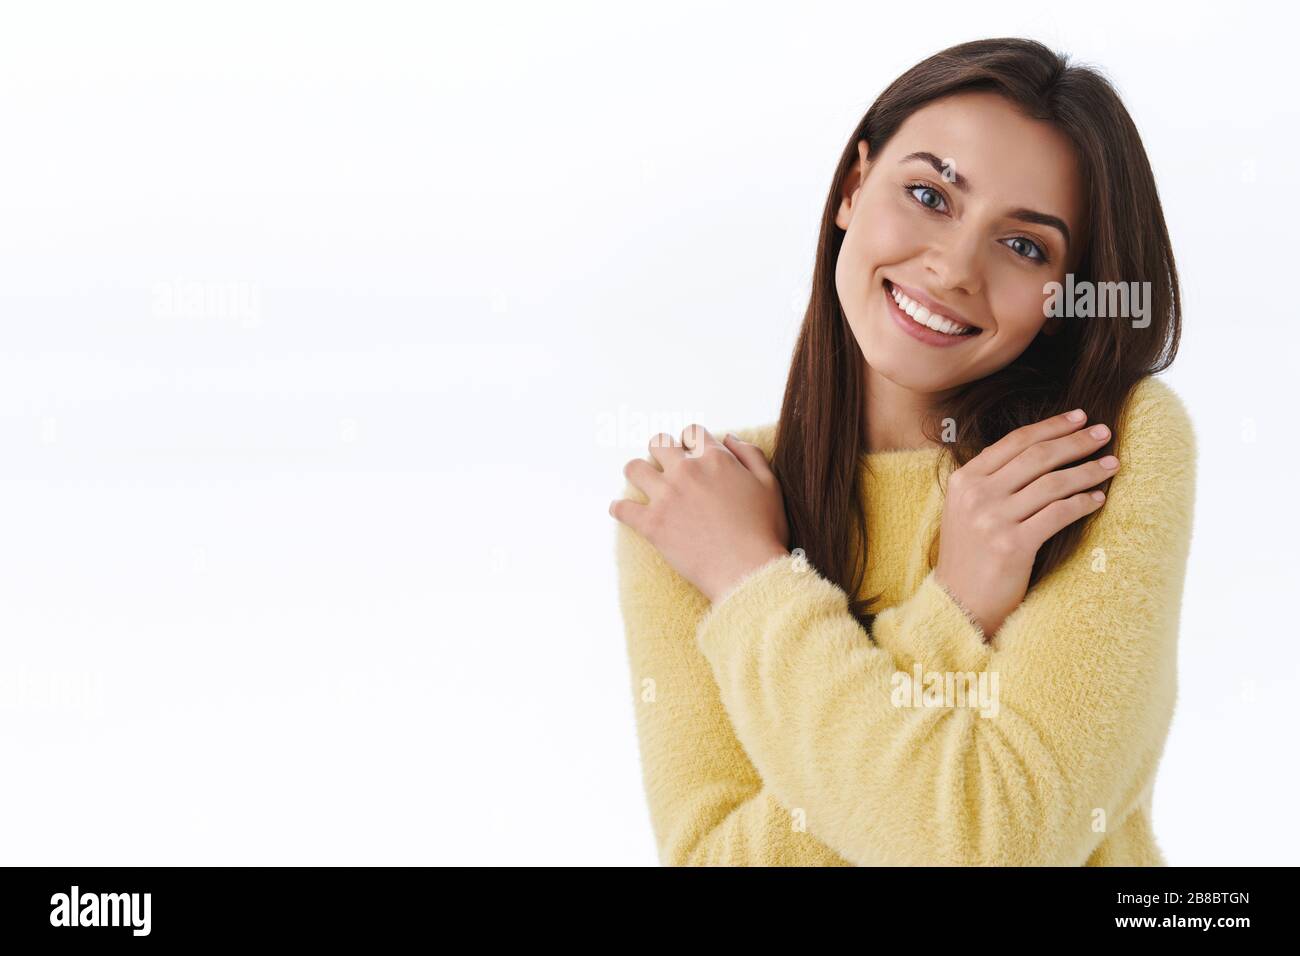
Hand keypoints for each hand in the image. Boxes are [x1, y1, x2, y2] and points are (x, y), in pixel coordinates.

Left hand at [610, 425, 789, 603]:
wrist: (747, 571)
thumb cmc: (764, 530)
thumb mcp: (770, 484)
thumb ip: (750, 454)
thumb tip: (728, 437)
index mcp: (714, 458)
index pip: (691, 432)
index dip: (691, 441)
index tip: (691, 453)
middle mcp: (686, 471)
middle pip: (658, 443)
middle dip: (662, 451)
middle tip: (665, 466)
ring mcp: (665, 496)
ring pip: (633, 468)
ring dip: (638, 473)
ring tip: (643, 483)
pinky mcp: (651, 524)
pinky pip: (621, 508)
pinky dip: (619, 509)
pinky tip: (622, 511)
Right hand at [935, 409, 1119, 639]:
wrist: (958, 603)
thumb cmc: (970, 556)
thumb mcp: (966, 510)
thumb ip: (992, 481)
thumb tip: (1039, 451)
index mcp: (964, 480)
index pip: (1014, 441)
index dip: (1050, 426)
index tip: (1079, 417)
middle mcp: (976, 495)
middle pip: (1037, 456)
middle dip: (1076, 441)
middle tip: (1105, 432)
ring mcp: (993, 520)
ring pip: (1052, 483)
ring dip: (1088, 471)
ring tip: (1112, 465)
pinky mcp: (1012, 545)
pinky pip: (1058, 514)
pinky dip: (1082, 503)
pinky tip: (1098, 499)